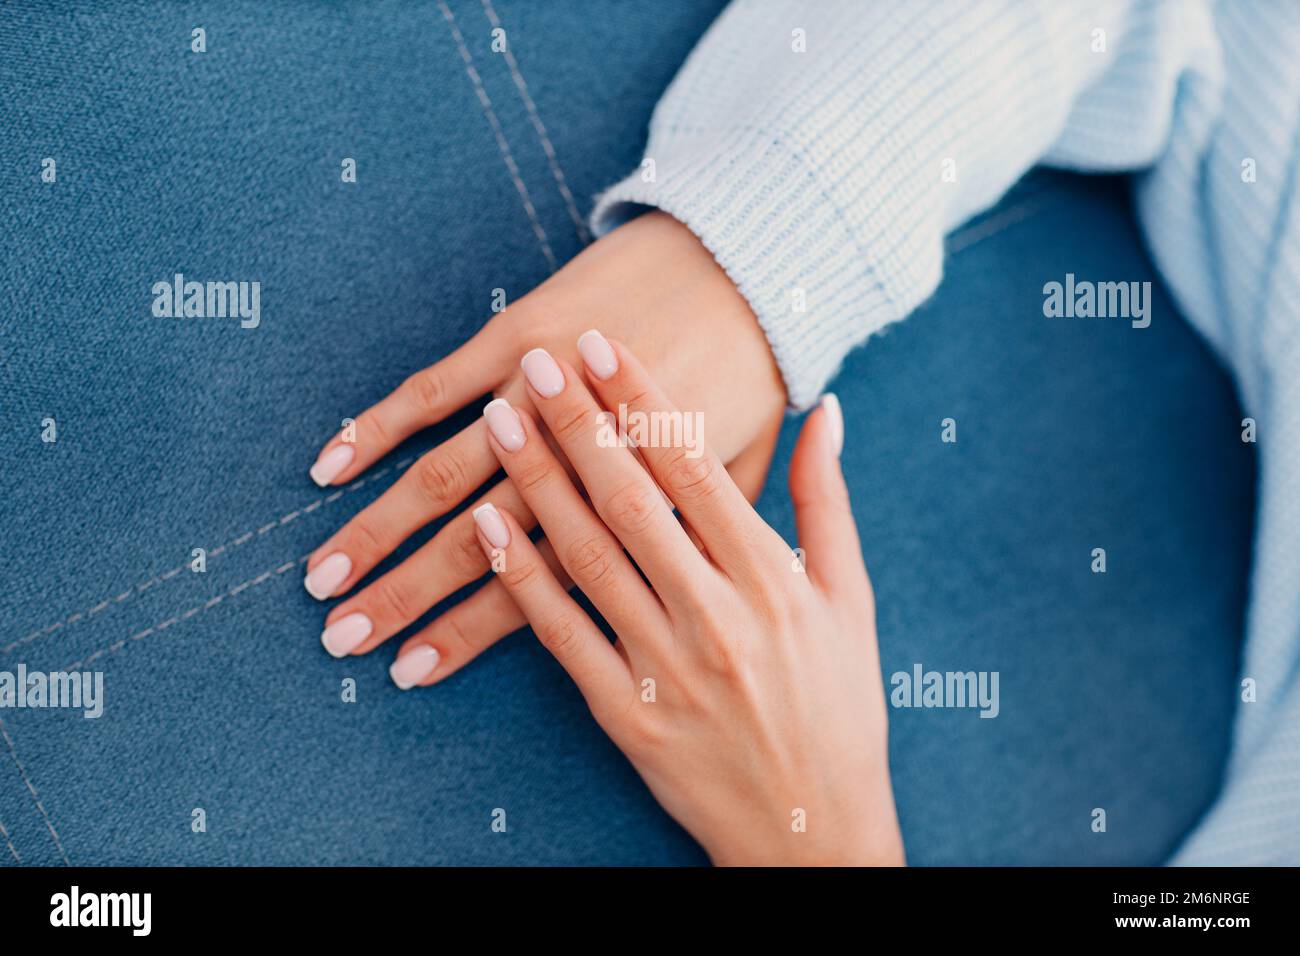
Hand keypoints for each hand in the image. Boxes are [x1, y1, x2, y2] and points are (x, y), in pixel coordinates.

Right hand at [304, 213, 786, 685]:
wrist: (742, 262)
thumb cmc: (751, 377)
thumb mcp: (739, 475)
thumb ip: (695, 540)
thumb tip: (663, 605)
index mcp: (631, 500)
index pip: (534, 584)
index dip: (466, 629)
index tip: (408, 669)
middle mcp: (575, 454)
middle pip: (470, 540)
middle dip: (400, 593)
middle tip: (338, 638)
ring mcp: (537, 392)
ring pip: (440, 474)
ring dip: (374, 528)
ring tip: (319, 577)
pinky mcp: (516, 333)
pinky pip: (434, 387)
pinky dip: (377, 426)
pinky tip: (330, 465)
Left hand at [467, 333, 901, 865]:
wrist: (811, 832)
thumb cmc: (839, 708)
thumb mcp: (850, 599)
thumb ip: (828, 501)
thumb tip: (828, 410)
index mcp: (771, 580)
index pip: (694, 468)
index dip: (643, 400)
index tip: (603, 345)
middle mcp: (716, 615)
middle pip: (630, 500)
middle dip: (577, 423)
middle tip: (537, 361)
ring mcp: (665, 667)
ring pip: (586, 557)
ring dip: (537, 484)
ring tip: (497, 421)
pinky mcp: (625, 715)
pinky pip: (563, 634)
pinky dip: (521, 578)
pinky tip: (487, 527)